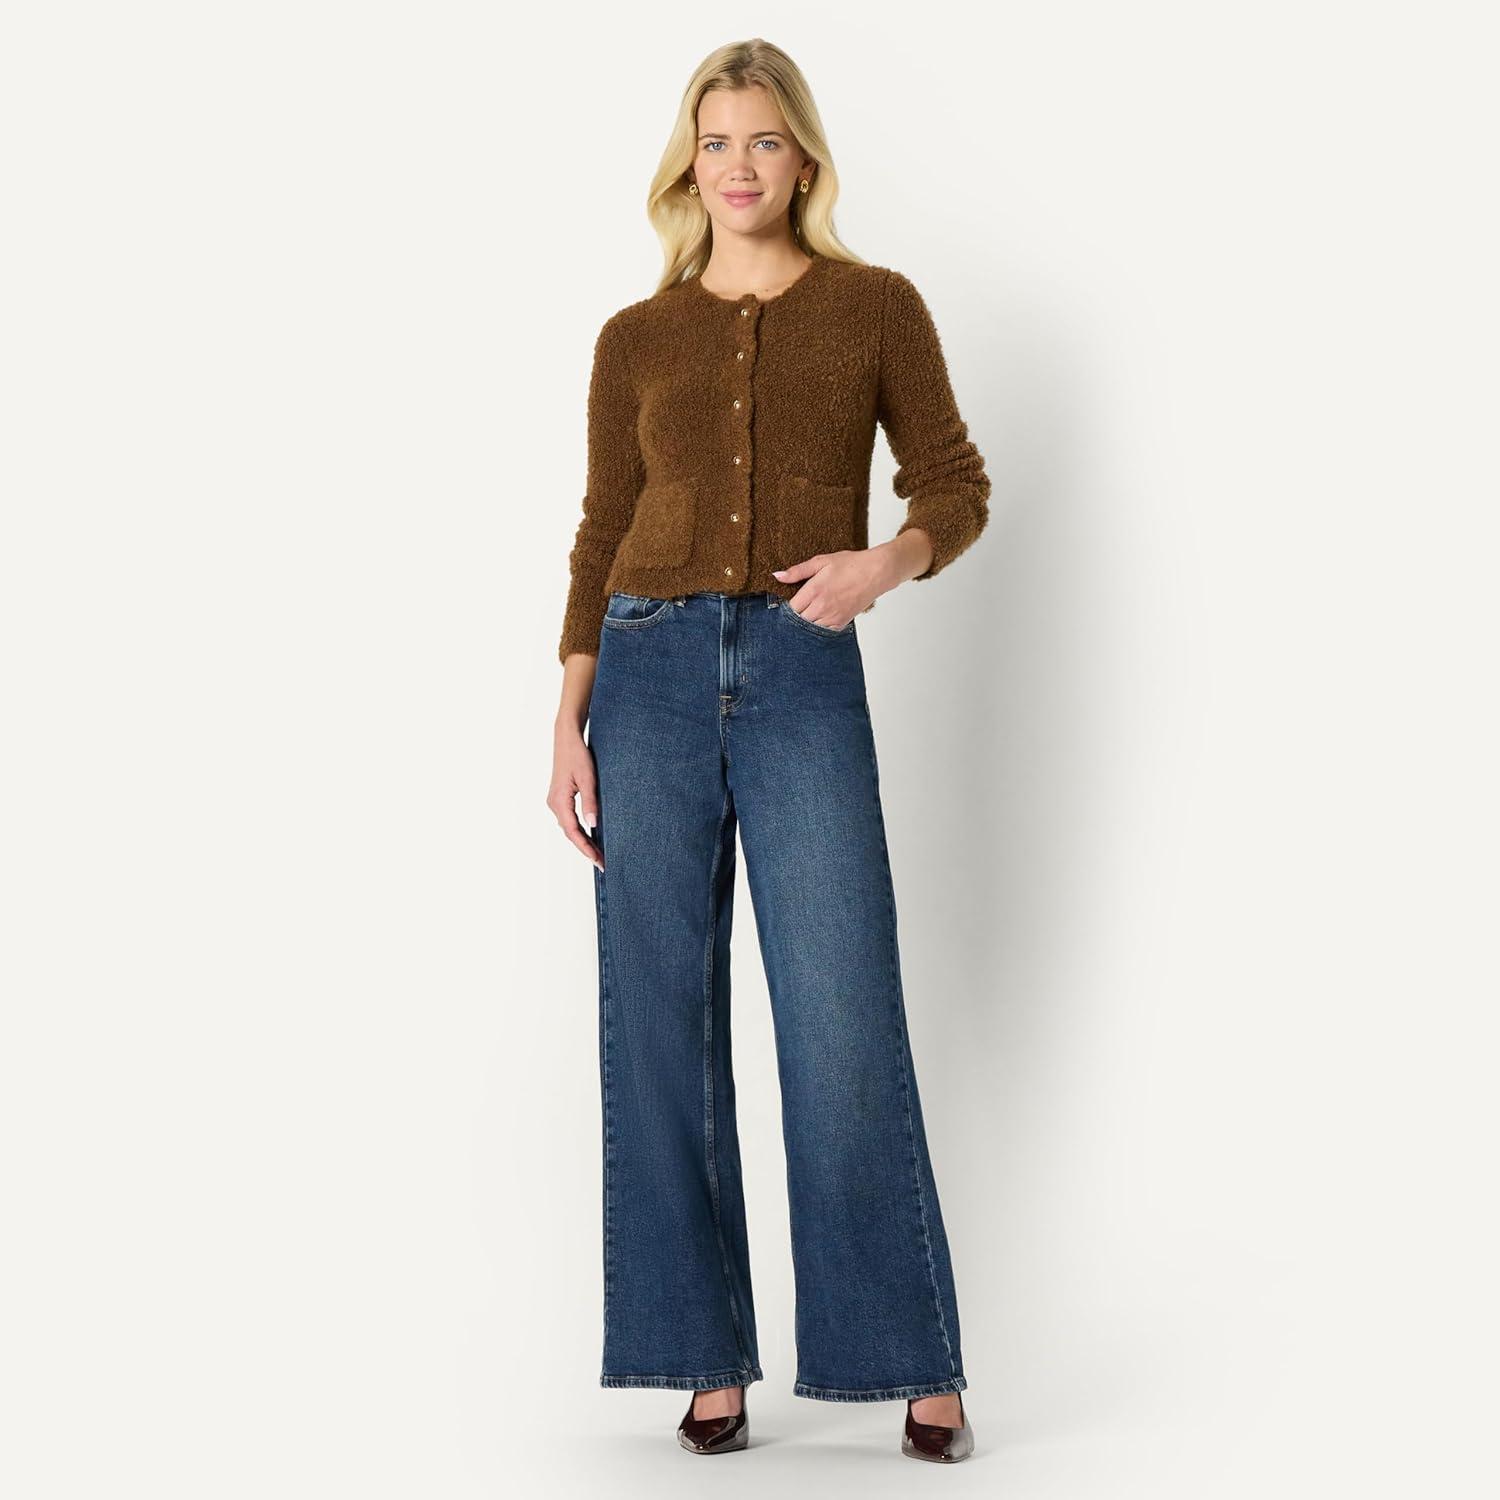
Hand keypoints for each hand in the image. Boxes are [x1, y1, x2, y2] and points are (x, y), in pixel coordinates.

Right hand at [549, 722, 604, 870]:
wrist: (566, 738)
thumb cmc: (577, 755)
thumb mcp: (588, 778)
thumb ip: (590, 802)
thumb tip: (593, 825)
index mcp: (559, 801)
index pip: (573, 832)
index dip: (586, 848)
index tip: (598, 860)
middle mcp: (554, 804)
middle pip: (570, 833)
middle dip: (586, 848)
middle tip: (602, 862)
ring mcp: (555, 801)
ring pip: (569, 827)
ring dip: (583, 841)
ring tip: (598, 853)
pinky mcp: (560, 797)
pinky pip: (569, 819)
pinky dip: (579, 830)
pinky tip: (590, 835)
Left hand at [772, 542, 907, 629]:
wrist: (875, 573)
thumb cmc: (850, 565)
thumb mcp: (821, 561)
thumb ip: (797, 571)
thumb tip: (777, 576)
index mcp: (814, 590)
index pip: (791, 608)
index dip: (787, 606)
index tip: (789, 601)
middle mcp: (821, 607)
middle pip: (798, 621)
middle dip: (796, 615)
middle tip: (800, 606)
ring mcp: (832, 616)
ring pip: (810, 628)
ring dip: (807, 622)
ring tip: (810, 611)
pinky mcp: (841, 623)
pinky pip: (823, 631)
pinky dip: (819, 626)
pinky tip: (821, 617)